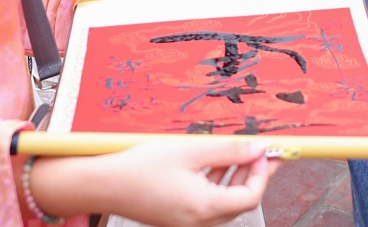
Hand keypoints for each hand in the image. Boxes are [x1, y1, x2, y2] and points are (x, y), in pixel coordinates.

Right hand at [30, 139, 279, 225]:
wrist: (103, 184)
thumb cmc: (140, 168)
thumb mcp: (190, 150)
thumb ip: (228, 150)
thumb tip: (259, 149)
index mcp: (204, 209)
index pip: (250, 196)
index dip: (263, 172)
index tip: (265, 151)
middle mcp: (198, 222)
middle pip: (238, 200)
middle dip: (251, 173)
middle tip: (259, 149)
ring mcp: (187, 222)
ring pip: (223, 201)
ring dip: (232, 175)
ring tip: (235, 150)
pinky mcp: (177, 217)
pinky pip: (206, 201)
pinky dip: (214, 182)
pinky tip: (211, 160)